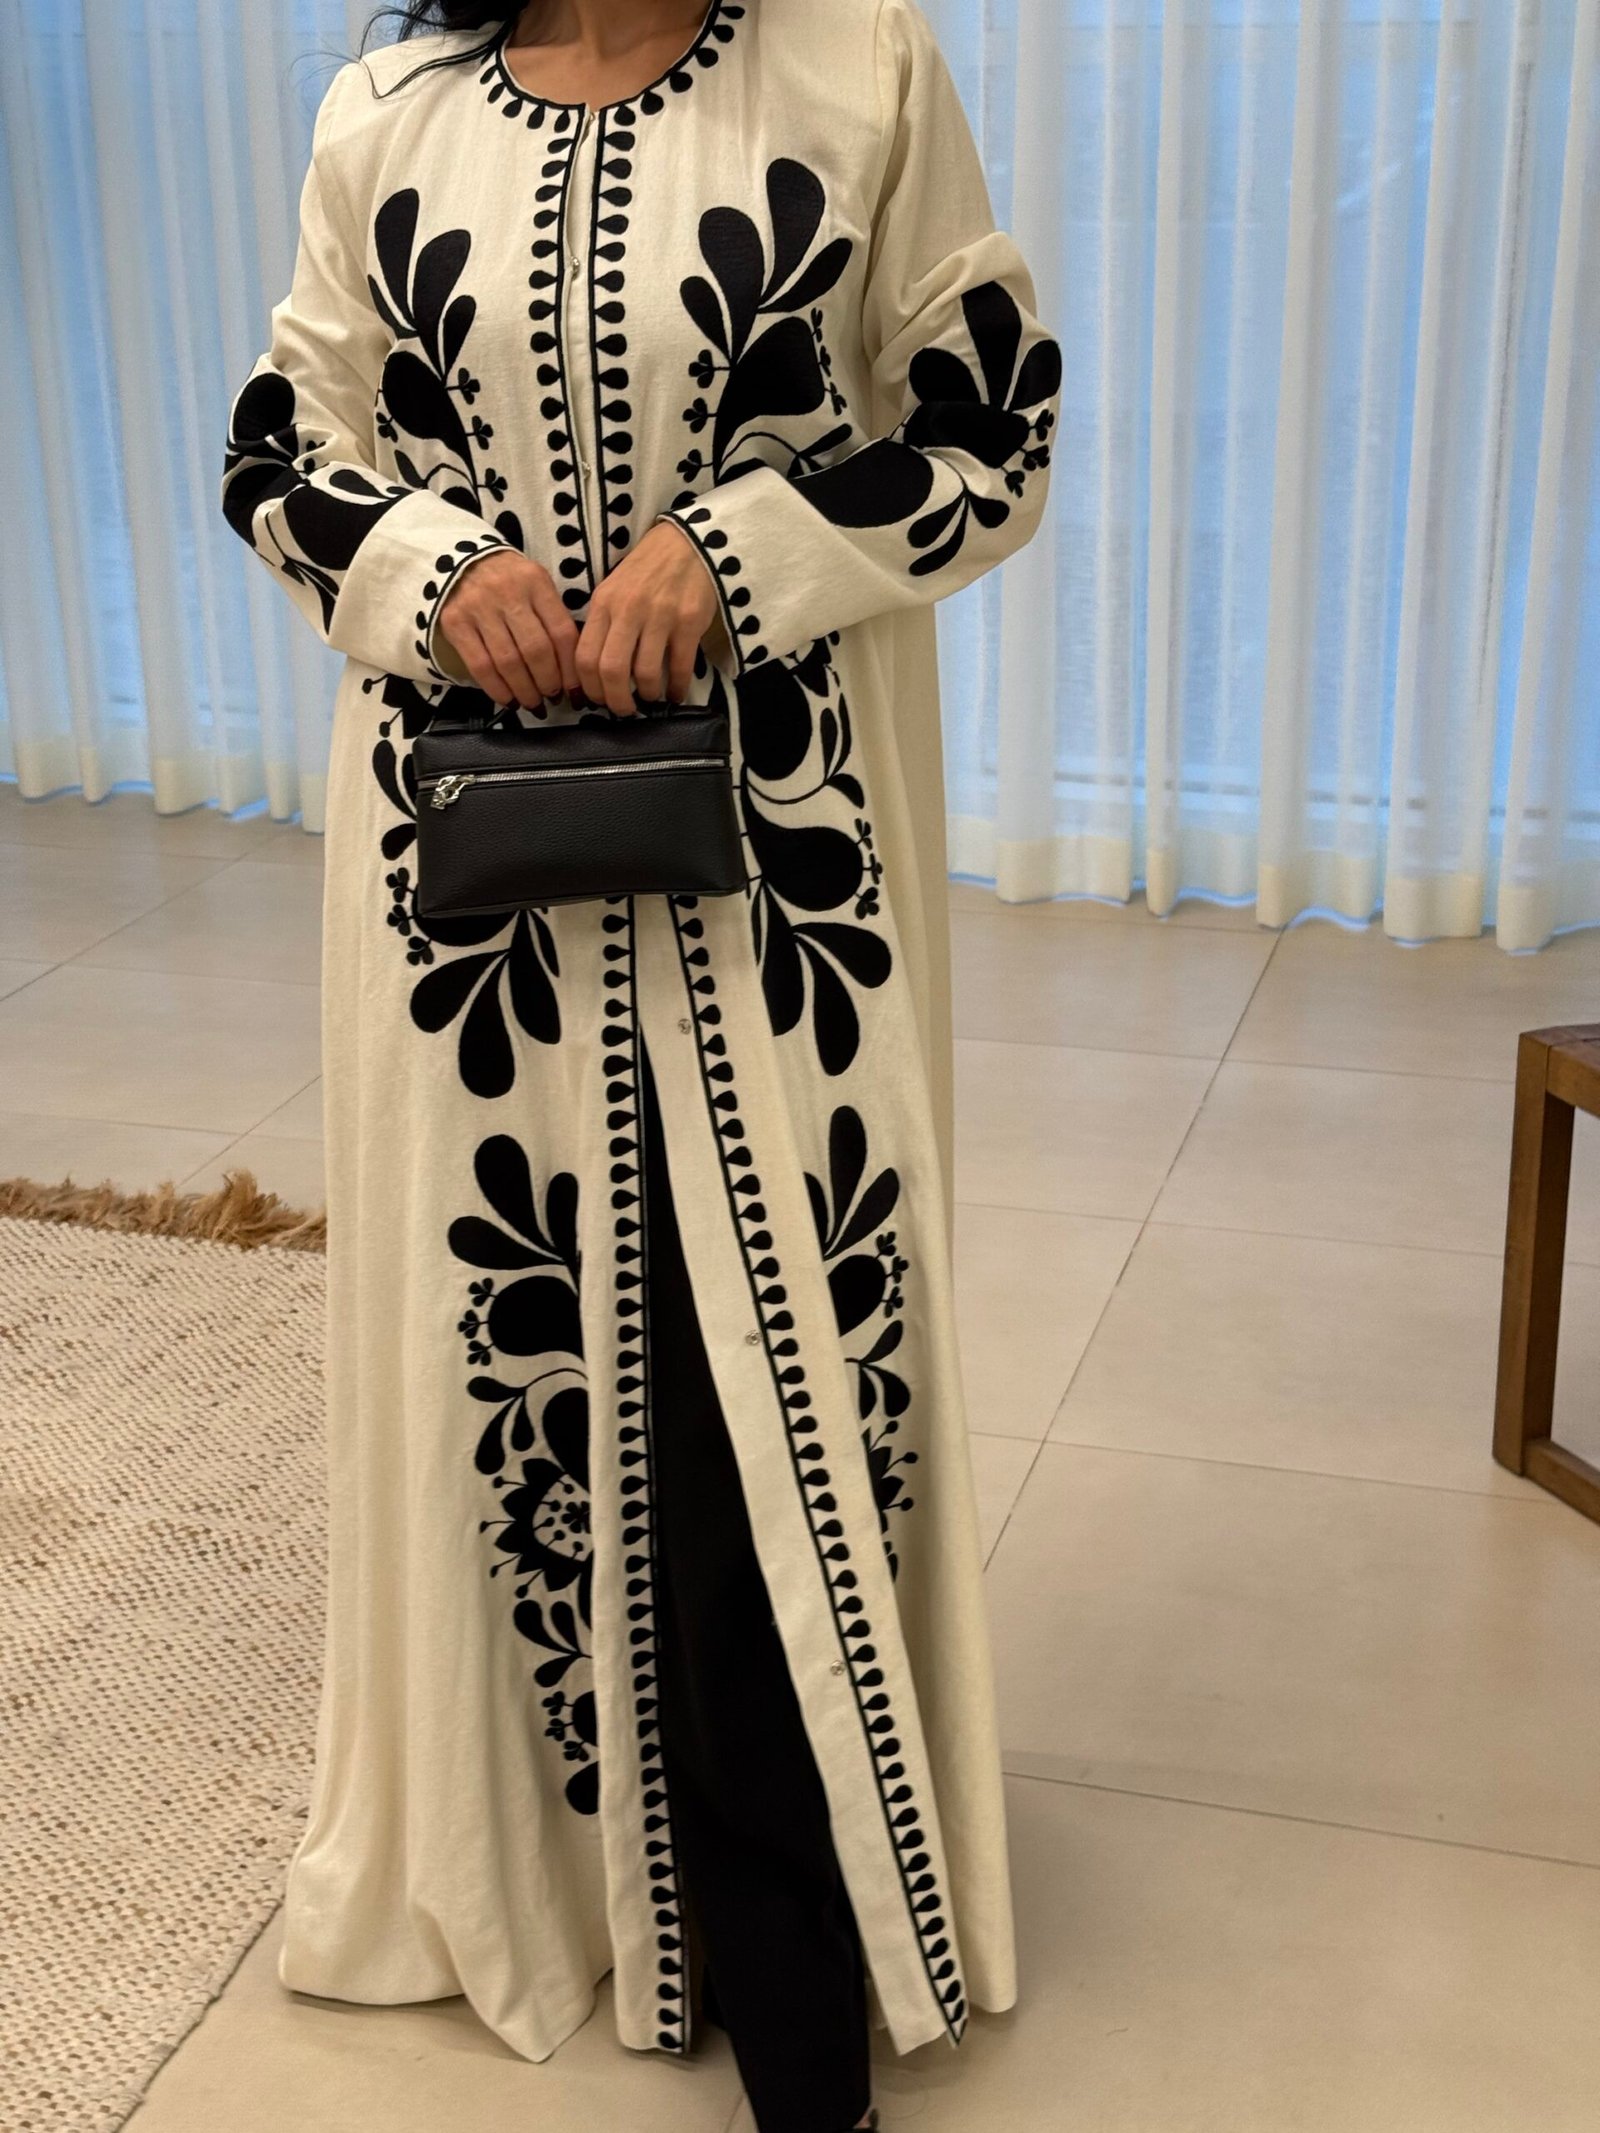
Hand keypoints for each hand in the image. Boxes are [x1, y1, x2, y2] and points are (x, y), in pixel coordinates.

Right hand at [435, 550, 581, 708]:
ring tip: (532, 703)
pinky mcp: (455, 622)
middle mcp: (507, 592)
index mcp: (536, 582)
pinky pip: (480, 666)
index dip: (571, 669)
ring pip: (508, 662)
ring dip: (524, 691)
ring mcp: (478, 607)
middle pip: (536, 650)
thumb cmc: (507, 580)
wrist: (459, 558)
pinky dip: (497, 689)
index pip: (561, 633)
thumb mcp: (535, 587)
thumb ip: (552, 619)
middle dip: (548, 683)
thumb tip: (569, 671)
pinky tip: (508, 700)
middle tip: (552, 698)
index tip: (574, 691)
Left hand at [575, 520, 720, 714]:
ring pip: (645, 673)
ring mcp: (660, 617)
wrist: (687, 544)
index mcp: (604, 604)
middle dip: (617, 701)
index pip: (585, 657)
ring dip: (648, 694)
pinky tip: (676, 693)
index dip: (590, 688)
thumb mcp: (613, 590)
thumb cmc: (647, 570)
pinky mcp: (689, 622)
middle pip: (611, 671)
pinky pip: (679, 667)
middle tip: (625, 710)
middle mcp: (628, 611)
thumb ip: (603, 624)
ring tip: (651, 697)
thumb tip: (595, 670)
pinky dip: (677, 688)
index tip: (598, 699)